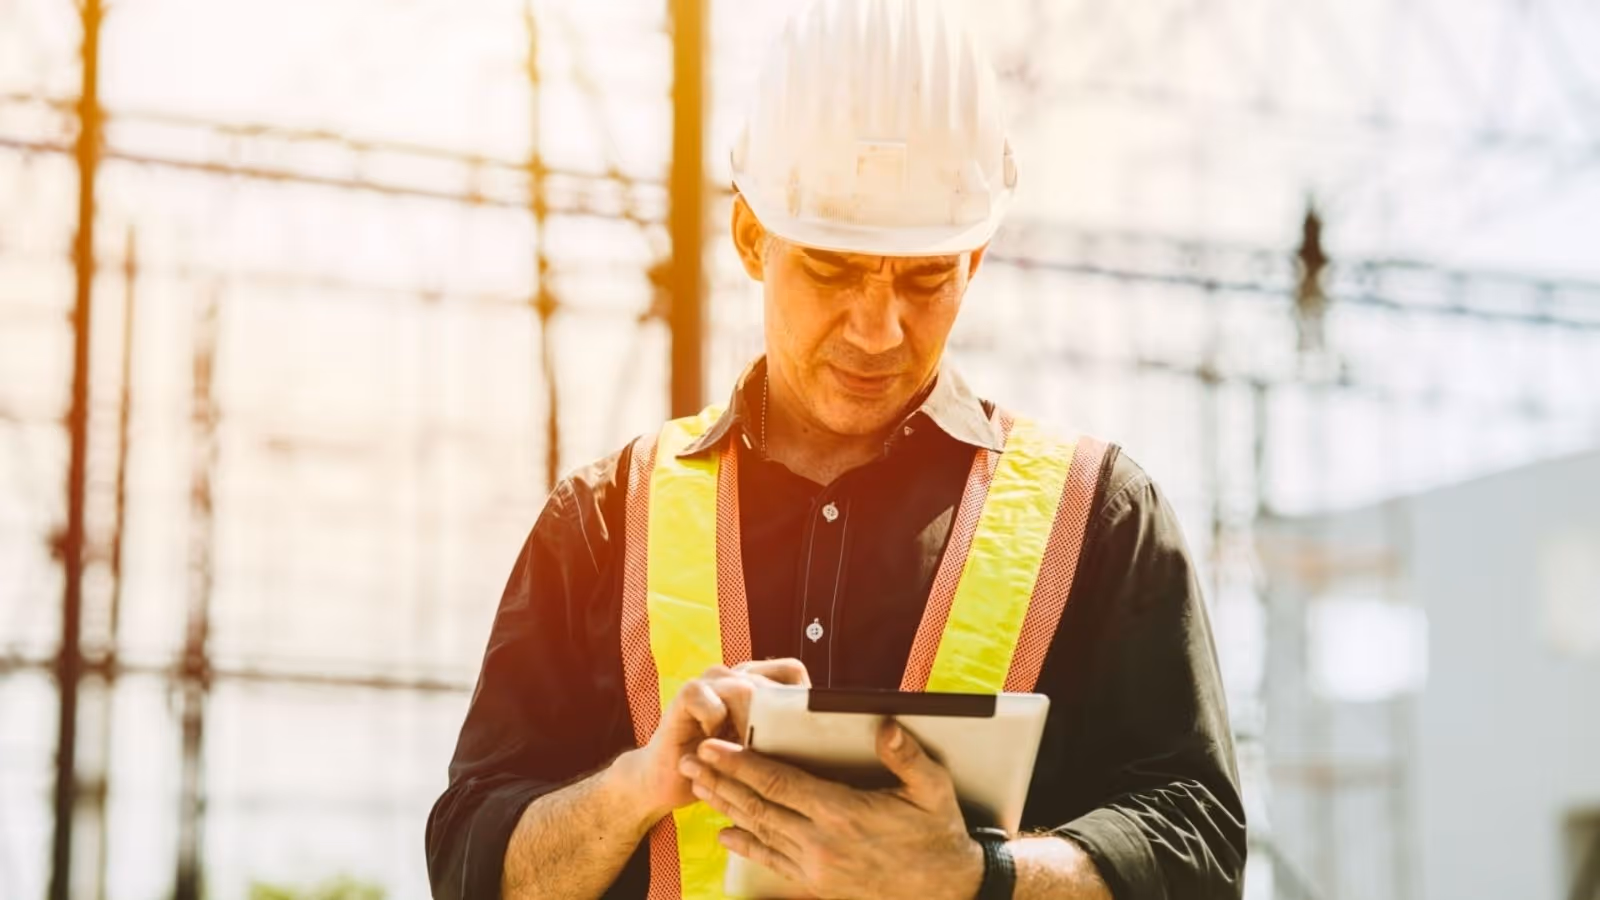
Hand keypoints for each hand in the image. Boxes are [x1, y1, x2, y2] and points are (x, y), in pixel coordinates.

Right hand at [619, 659, 810, 822]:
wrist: (668, 778)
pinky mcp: (686, 693)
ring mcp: (710, 680)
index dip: (799, 701)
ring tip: (740, 750)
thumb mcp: (758, 754)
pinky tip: (710, 740)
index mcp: (756, 683)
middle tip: (766, 753)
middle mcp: (735, 674)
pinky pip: (707, 696)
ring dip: (746, 725)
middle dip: (773, 724)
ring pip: (743, 687)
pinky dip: (713, 721)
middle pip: (769, 683)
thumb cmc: (719, 768)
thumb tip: (828, 741)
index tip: (799, 736)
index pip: (791, 672)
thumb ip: (784, 738)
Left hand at [680, 718, 983, 899]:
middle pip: (757, 806)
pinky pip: (772, 861)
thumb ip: (907, 755)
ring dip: (725, 807)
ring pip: (758, 832)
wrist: (946, 889)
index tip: (713, 746)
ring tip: (698, 786)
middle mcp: (820, 842)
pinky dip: (745, 846)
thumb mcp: (933, 789)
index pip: (778, 782)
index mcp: (842, 812)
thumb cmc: (940, 833)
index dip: (741, 763)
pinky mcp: (817, 884)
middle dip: (719, 781)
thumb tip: (885, 724)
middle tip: (688, 760)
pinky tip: (725, 834)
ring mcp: (815, 866)